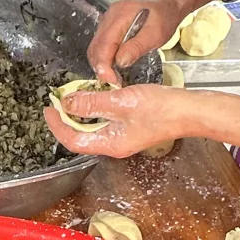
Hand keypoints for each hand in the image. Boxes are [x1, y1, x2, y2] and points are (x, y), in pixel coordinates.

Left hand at [45, 83, 239, 161]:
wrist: (190, 111)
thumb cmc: (161, 108)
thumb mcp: (122, 101)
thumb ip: (93, 102)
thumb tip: (67, 103)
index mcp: (110, 144)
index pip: (73, 140)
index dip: (57, 125)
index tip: (49, 107)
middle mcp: (113, 145)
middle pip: (80, 136)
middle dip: (67, 118)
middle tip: (59, 98)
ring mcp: (122, 138)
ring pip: (92, 128)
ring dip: (81, 112)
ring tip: (74, 94)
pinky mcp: (130, 128)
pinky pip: (105, 121)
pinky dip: (96, 109)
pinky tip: (96, 94)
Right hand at [87, 0, 222, 83]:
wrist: (167, 5)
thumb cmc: (164, 17)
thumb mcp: (156, 34)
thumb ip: (137, 47)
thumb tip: (120, 62)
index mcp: (120, 15)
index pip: (104, 44)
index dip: (103, 65)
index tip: (111, 80)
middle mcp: (109, 17)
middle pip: (95, 47)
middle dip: (101, 67)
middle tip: (113, 82)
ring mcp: (107, 21)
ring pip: (96, 48)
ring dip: (102, 65)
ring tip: (114, 77)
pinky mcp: (109, 27)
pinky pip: (101, 45)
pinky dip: (104, 59)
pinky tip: (114, 67)